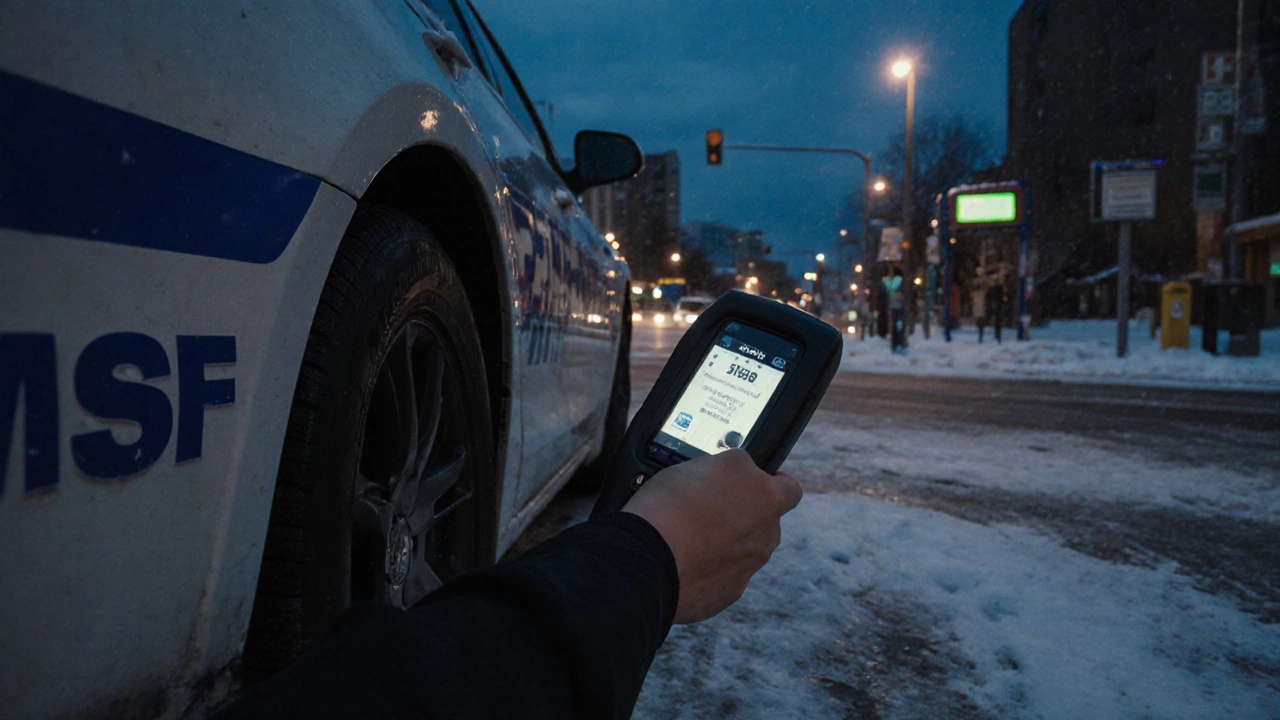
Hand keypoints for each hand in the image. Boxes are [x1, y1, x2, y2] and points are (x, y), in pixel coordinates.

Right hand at [621, 450, 802, 623]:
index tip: (749, 482)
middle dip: (741, 515)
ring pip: (742, 551)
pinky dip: (707, 568)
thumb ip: (730, 470)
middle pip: (763, 522)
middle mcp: (765, 536)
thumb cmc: (670, 506)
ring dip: (723, 543)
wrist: (646, 560)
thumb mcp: (703, 463)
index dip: (771, 483)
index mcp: (767, 500)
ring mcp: (747, 569)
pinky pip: (722, 576)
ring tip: (687, 535)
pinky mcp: (727, 594)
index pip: (789, 488)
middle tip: (707, 508)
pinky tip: (681, 560)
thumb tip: (736, 472)